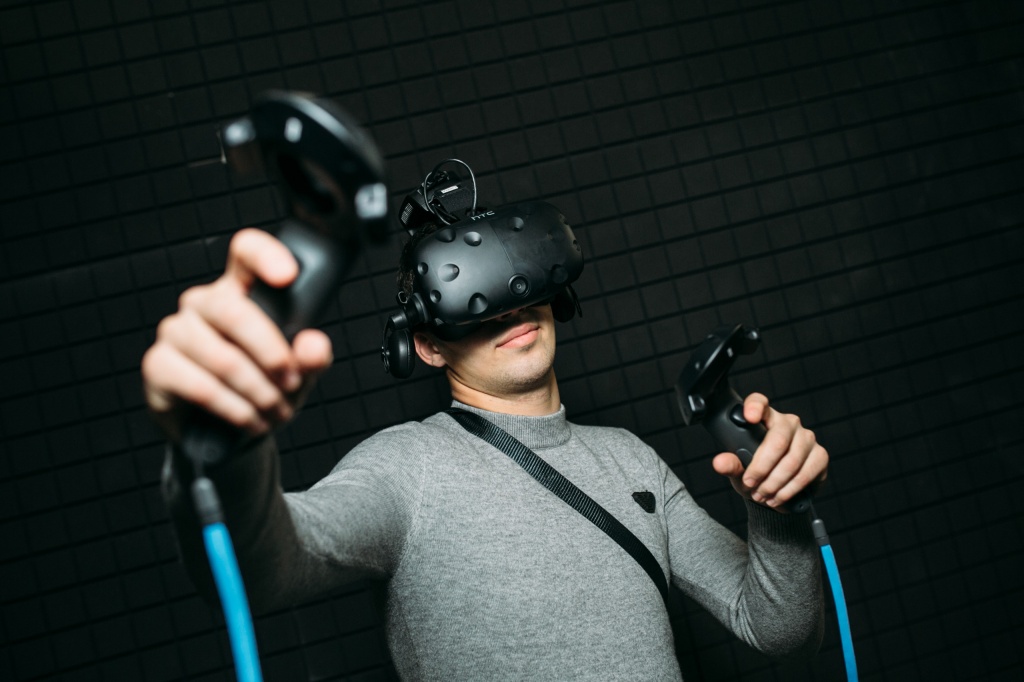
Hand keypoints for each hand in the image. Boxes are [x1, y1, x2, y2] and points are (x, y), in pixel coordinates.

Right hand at [142, 228, 333, 440]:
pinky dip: (234, 409)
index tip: (289, 276)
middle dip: (271, 354)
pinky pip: (201, 387)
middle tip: (290, 382)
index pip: (246, 253)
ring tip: (275, 411)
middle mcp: (203, 303)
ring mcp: (176, 331)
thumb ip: (312, 357)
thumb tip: (314, 345)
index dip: (265, 256)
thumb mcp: (299, 374)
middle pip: (233, 311)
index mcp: (241, 290)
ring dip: (257, 392)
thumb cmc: (264, 388)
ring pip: (222, 358)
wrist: (228, 434)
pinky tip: (251, 420)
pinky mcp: (158, 365)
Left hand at [711, 393, 827, 510]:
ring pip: (791, 461)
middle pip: (778, 440)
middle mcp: (789, 423)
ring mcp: (807, 438)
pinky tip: (776, 497)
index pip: (760, 402)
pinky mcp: (820, 456)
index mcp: (766, 418)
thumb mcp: (740, 470)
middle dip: (762, 467)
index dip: (755, 406)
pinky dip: (788, 490)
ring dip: (774, 483)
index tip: (749, 417)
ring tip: (761, 495)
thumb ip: (730, 464)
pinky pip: (805, 474)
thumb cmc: (757, 473)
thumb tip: (719, 462)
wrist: (777, 493)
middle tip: (750, 483)